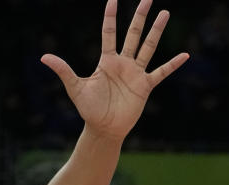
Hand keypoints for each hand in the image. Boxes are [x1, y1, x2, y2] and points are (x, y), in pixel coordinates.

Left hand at [41, 0, 188, 141]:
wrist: (103, 128)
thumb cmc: (89, 108)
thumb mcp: (75, 87)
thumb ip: (63, 70)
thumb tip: (44, 57)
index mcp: (106, 61)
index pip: (109, 33)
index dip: (110, 17)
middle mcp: (123, 63)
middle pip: (133, 34)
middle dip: (140, 16)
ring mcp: (135, 73)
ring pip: (148, 47)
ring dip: (156, 31)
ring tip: (165, 13)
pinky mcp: (145, 86)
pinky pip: (161, 72)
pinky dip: (172, 65)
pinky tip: (184, 55)